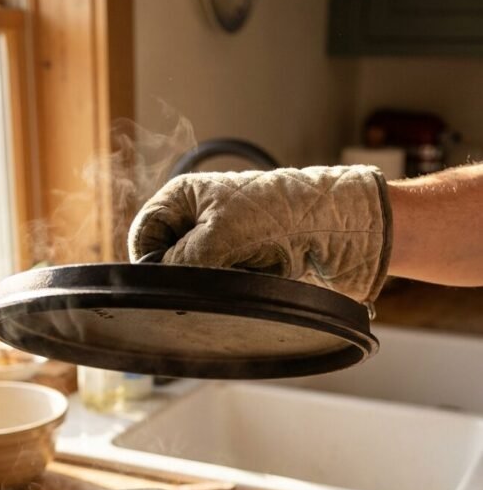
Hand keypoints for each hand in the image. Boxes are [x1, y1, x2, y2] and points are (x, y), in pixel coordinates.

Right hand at [128, 165, 391, 301]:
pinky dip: (238, 292)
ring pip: (199, 280)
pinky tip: (257, 282)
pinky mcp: (247, 267)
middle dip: (186, 277)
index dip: (150, 261)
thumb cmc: (283, 216)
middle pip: (170, 262)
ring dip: (216, 287)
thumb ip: (180, 264)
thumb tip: (163, 287)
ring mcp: (225, 244)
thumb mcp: (218, 237)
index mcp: (185, 196)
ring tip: (245, 274)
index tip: (164, 281)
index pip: (145, 235)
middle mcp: (201, 219)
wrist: (343, 227)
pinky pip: (227, 290)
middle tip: (210, 280)